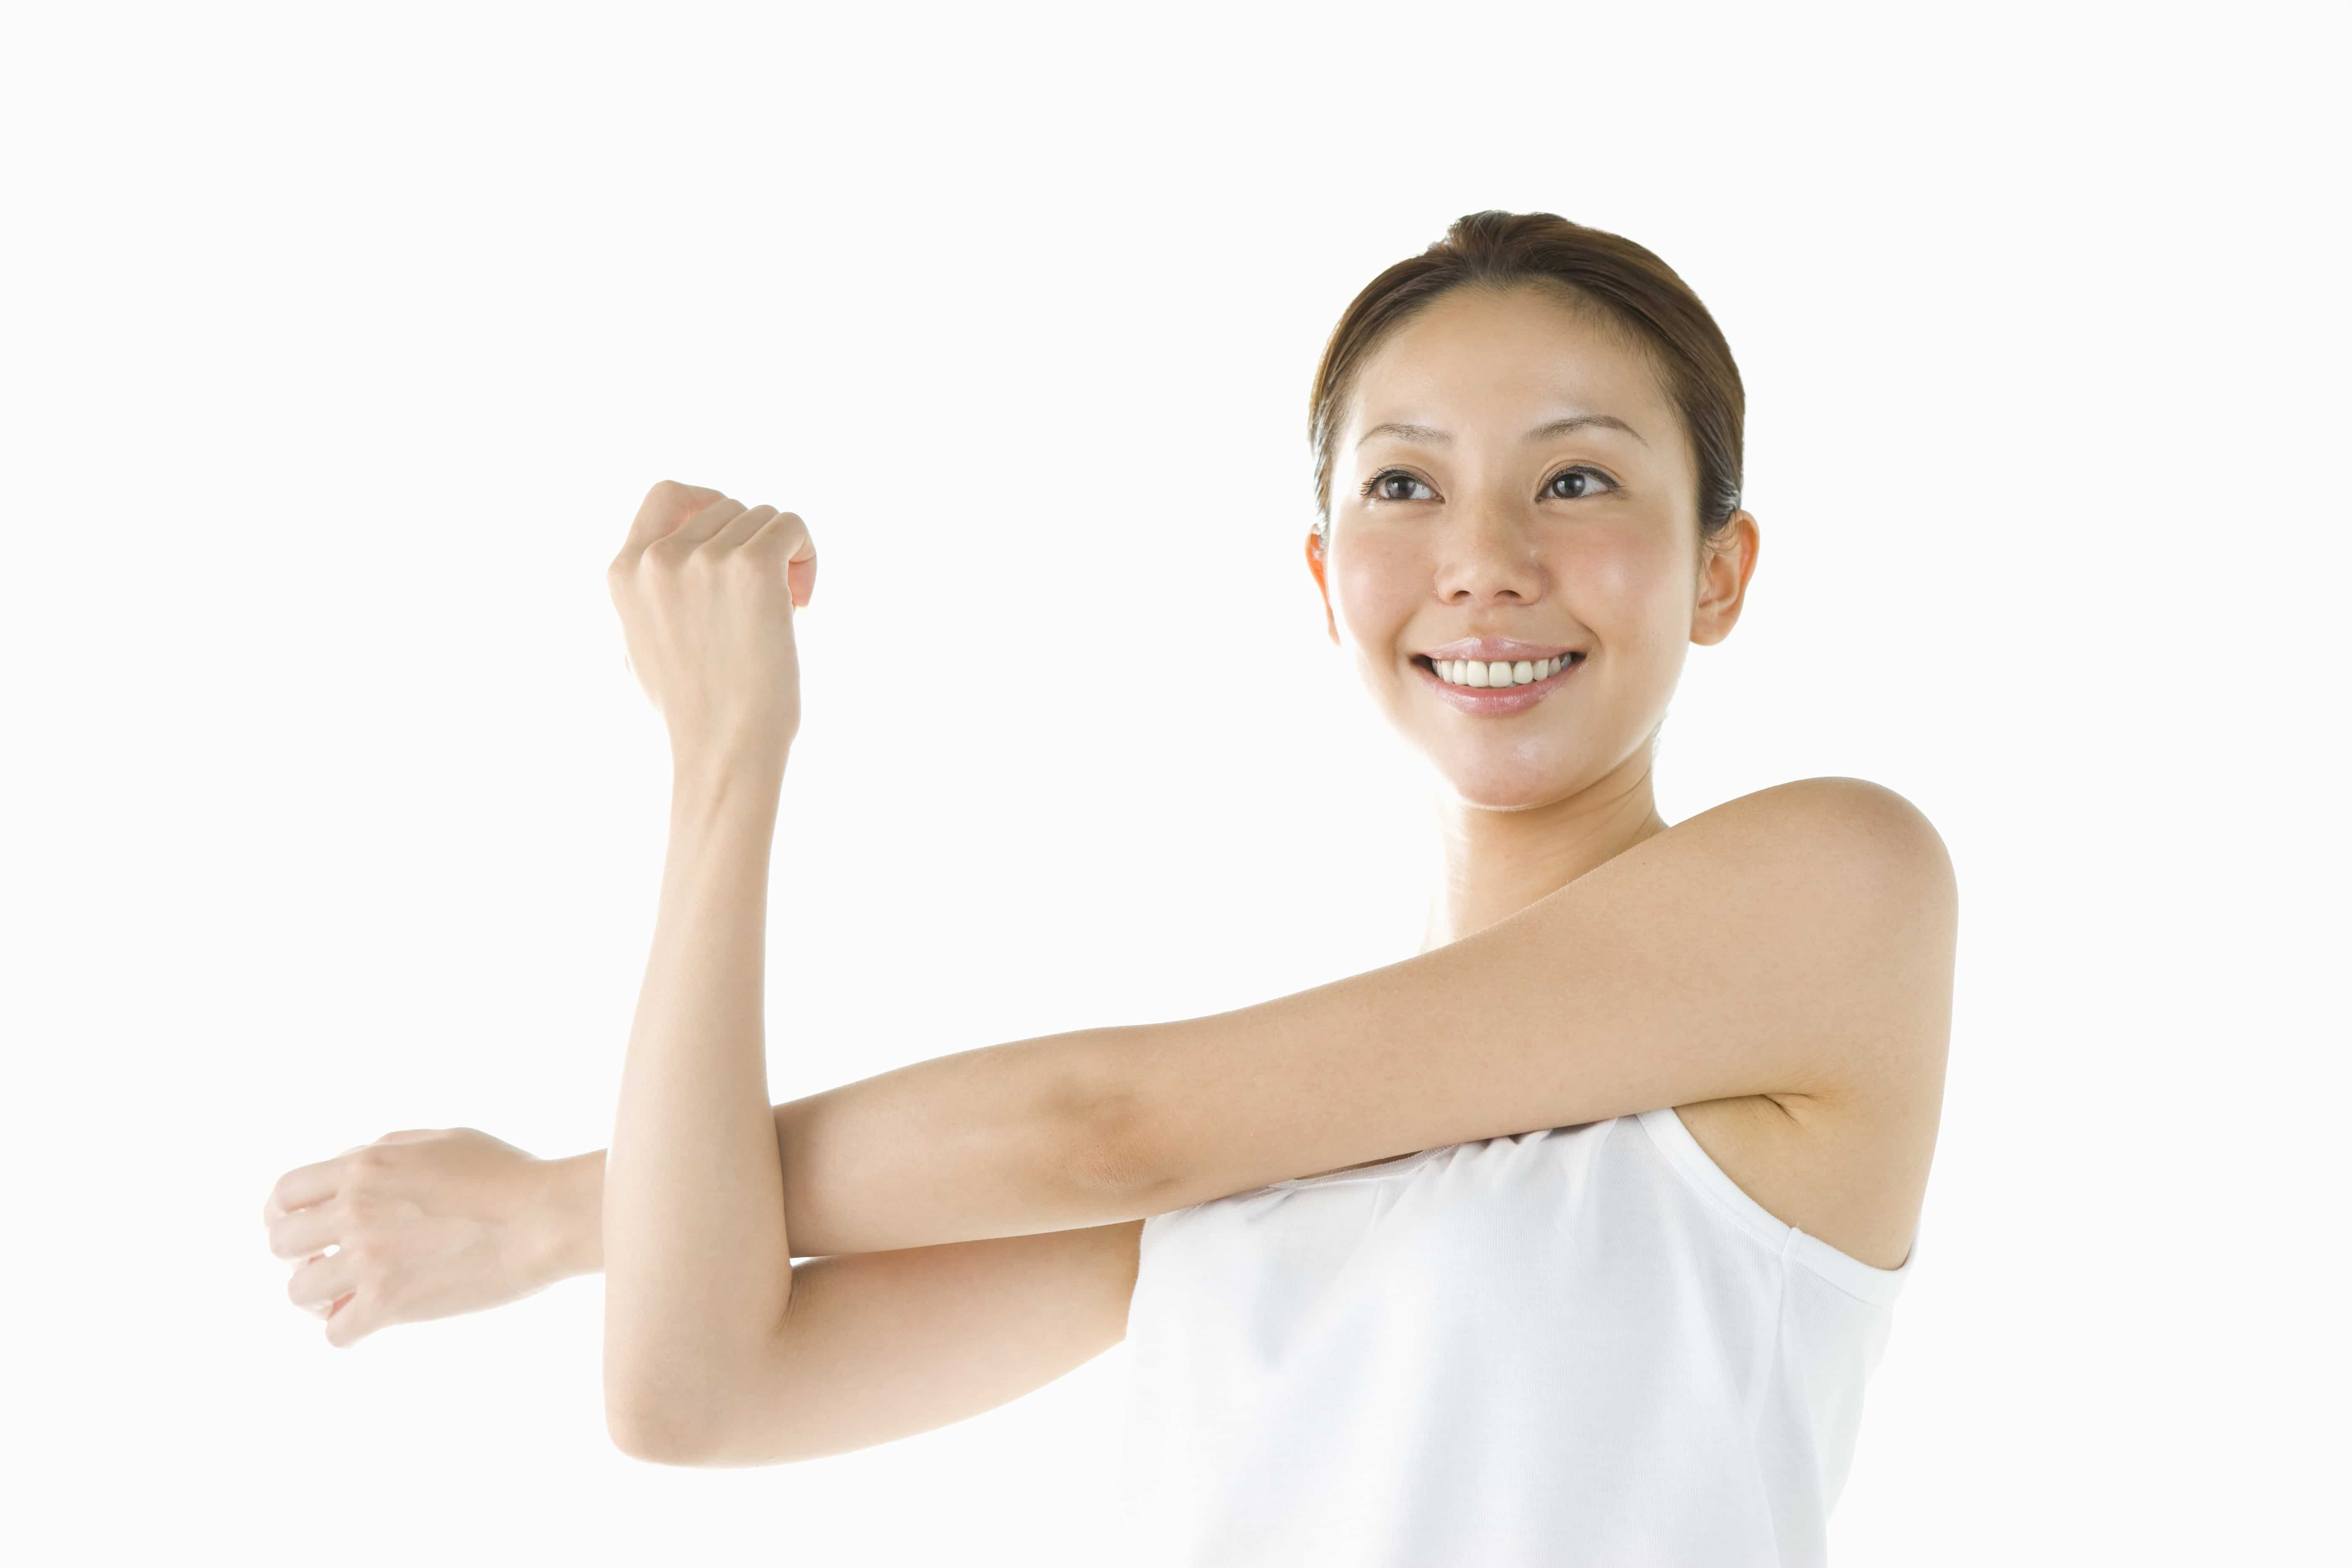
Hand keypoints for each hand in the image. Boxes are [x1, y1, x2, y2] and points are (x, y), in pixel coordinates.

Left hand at [262, 1127, 581, 1347]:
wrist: (546, 1218)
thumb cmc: (507, 1174)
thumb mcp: (442, 1140)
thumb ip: (387, 1151)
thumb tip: (350, 1171)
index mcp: (365, 1166)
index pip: (284, 1194)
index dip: (284, 1214)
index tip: (303, 1230)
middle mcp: (355, 1210)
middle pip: (282, 1243)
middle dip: (301, 1256)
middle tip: (329, 1264)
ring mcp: (369, 1259)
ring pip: (299, 1292)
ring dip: (319, 1297)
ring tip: (346, 1298)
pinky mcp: (390, 1304)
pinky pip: (335, 1333)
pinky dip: (347, 1331)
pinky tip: (370, 1322)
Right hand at [606, 480, 817, 770]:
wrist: (724, 749)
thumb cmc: (693, 711)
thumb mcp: (641, 644)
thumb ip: (648, 596)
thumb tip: (661, 557)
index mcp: (624, 571)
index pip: (666, 494)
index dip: (707, 502)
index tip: (735, 535)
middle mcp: (659, 558)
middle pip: (728, 508)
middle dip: (754, 545)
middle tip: (769, 600)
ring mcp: (704, 559)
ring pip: (765, 519)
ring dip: (784, 557)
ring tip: (784, 610)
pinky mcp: (752, 567)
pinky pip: (793, 527)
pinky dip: (807, 556)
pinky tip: (801, 603)